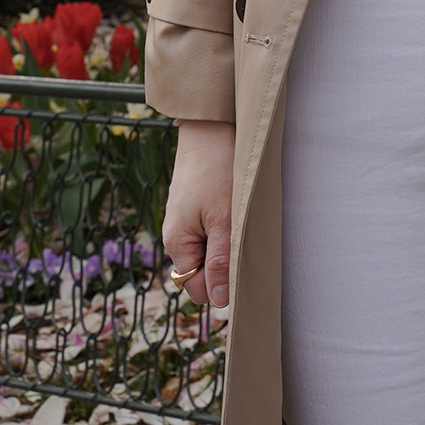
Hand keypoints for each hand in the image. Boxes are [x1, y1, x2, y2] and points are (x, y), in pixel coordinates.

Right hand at [163, 119, 234, 309]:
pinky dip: (226, 224)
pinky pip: (211, 228)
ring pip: (210, 248)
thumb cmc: (218, 168)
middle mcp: (177, 234)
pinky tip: (238, 206)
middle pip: (203, 270)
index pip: (198, 288)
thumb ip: (221, 261)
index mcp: (177, 243)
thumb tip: (219, 301)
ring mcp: (186, 218)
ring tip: (243, 219)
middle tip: (247, 238)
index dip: (221, 285)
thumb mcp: (223, 219)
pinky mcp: (197, 203)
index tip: (245, 264)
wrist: (211, 123)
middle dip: (225, 263)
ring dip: (229, 242)